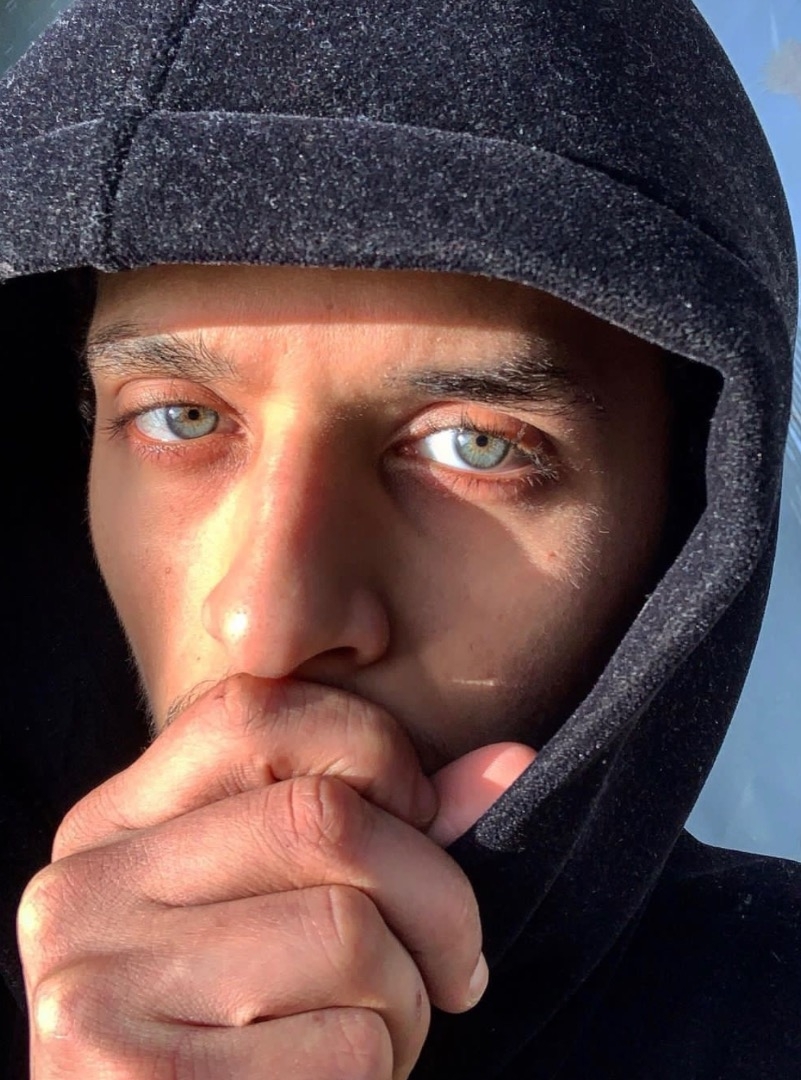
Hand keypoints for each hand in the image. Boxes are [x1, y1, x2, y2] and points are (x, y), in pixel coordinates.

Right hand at [18, 675, 534, 1078]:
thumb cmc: (244, 1027)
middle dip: (435, 898)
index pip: (257, 712)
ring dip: (409, 1002)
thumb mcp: (288, 905)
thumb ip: (387, 826)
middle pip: (322, 820)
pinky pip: (346, 1047)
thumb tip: (513, 762)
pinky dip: (381, 1072)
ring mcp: (95, 992)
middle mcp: (82, 894)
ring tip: (378, 1034)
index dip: (375, 751)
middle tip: (453, 964)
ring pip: (350, 935)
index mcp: (112, 829)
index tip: (418, 825)